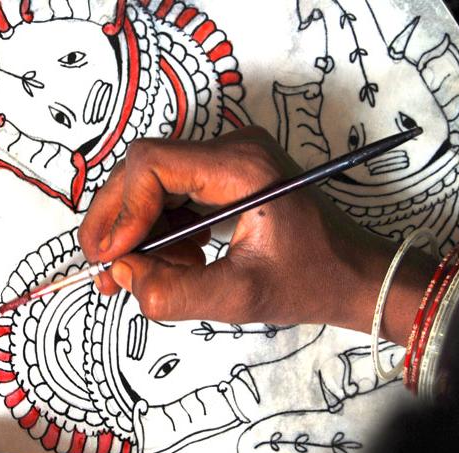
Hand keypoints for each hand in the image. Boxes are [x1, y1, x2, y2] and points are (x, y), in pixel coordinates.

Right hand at [78, 126, 432, 342]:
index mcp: (240, 167)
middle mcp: (231, 150)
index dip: (122, 209)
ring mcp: (227, 160)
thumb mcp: (240, 297)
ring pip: (153, 183)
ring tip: (144, 274)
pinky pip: (173, 195)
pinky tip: (176, 262)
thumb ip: (175, 292)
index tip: (112, 256)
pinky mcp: (225, 177)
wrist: (355, 274)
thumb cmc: (313, 280)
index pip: (153, 164)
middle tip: (103, 266)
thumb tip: (124, 276)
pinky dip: (161, 230)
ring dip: (138, 230)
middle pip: (144, 168)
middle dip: (117, 219)